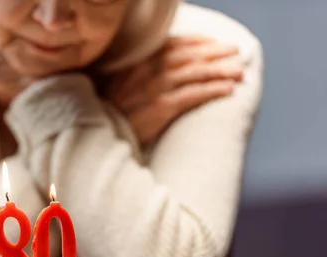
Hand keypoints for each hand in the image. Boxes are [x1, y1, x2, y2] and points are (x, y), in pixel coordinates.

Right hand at [106, 35, 244, 145]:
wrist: (96, 135)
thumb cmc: (106, 114)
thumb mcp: (115, 85)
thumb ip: (134, 74)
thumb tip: (156, 71)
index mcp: (136, 62)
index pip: (172, 44)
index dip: (196, 41)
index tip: (213, 42)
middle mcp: (147, 70)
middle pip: (188, 55)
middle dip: (215, 51)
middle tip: (235, 51)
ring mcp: (154, 88)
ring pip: (195, 72)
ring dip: (220, 70)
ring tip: (239, 71)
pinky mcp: (161, 107)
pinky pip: (192, 94)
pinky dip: (212, 89)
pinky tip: (228, 89)